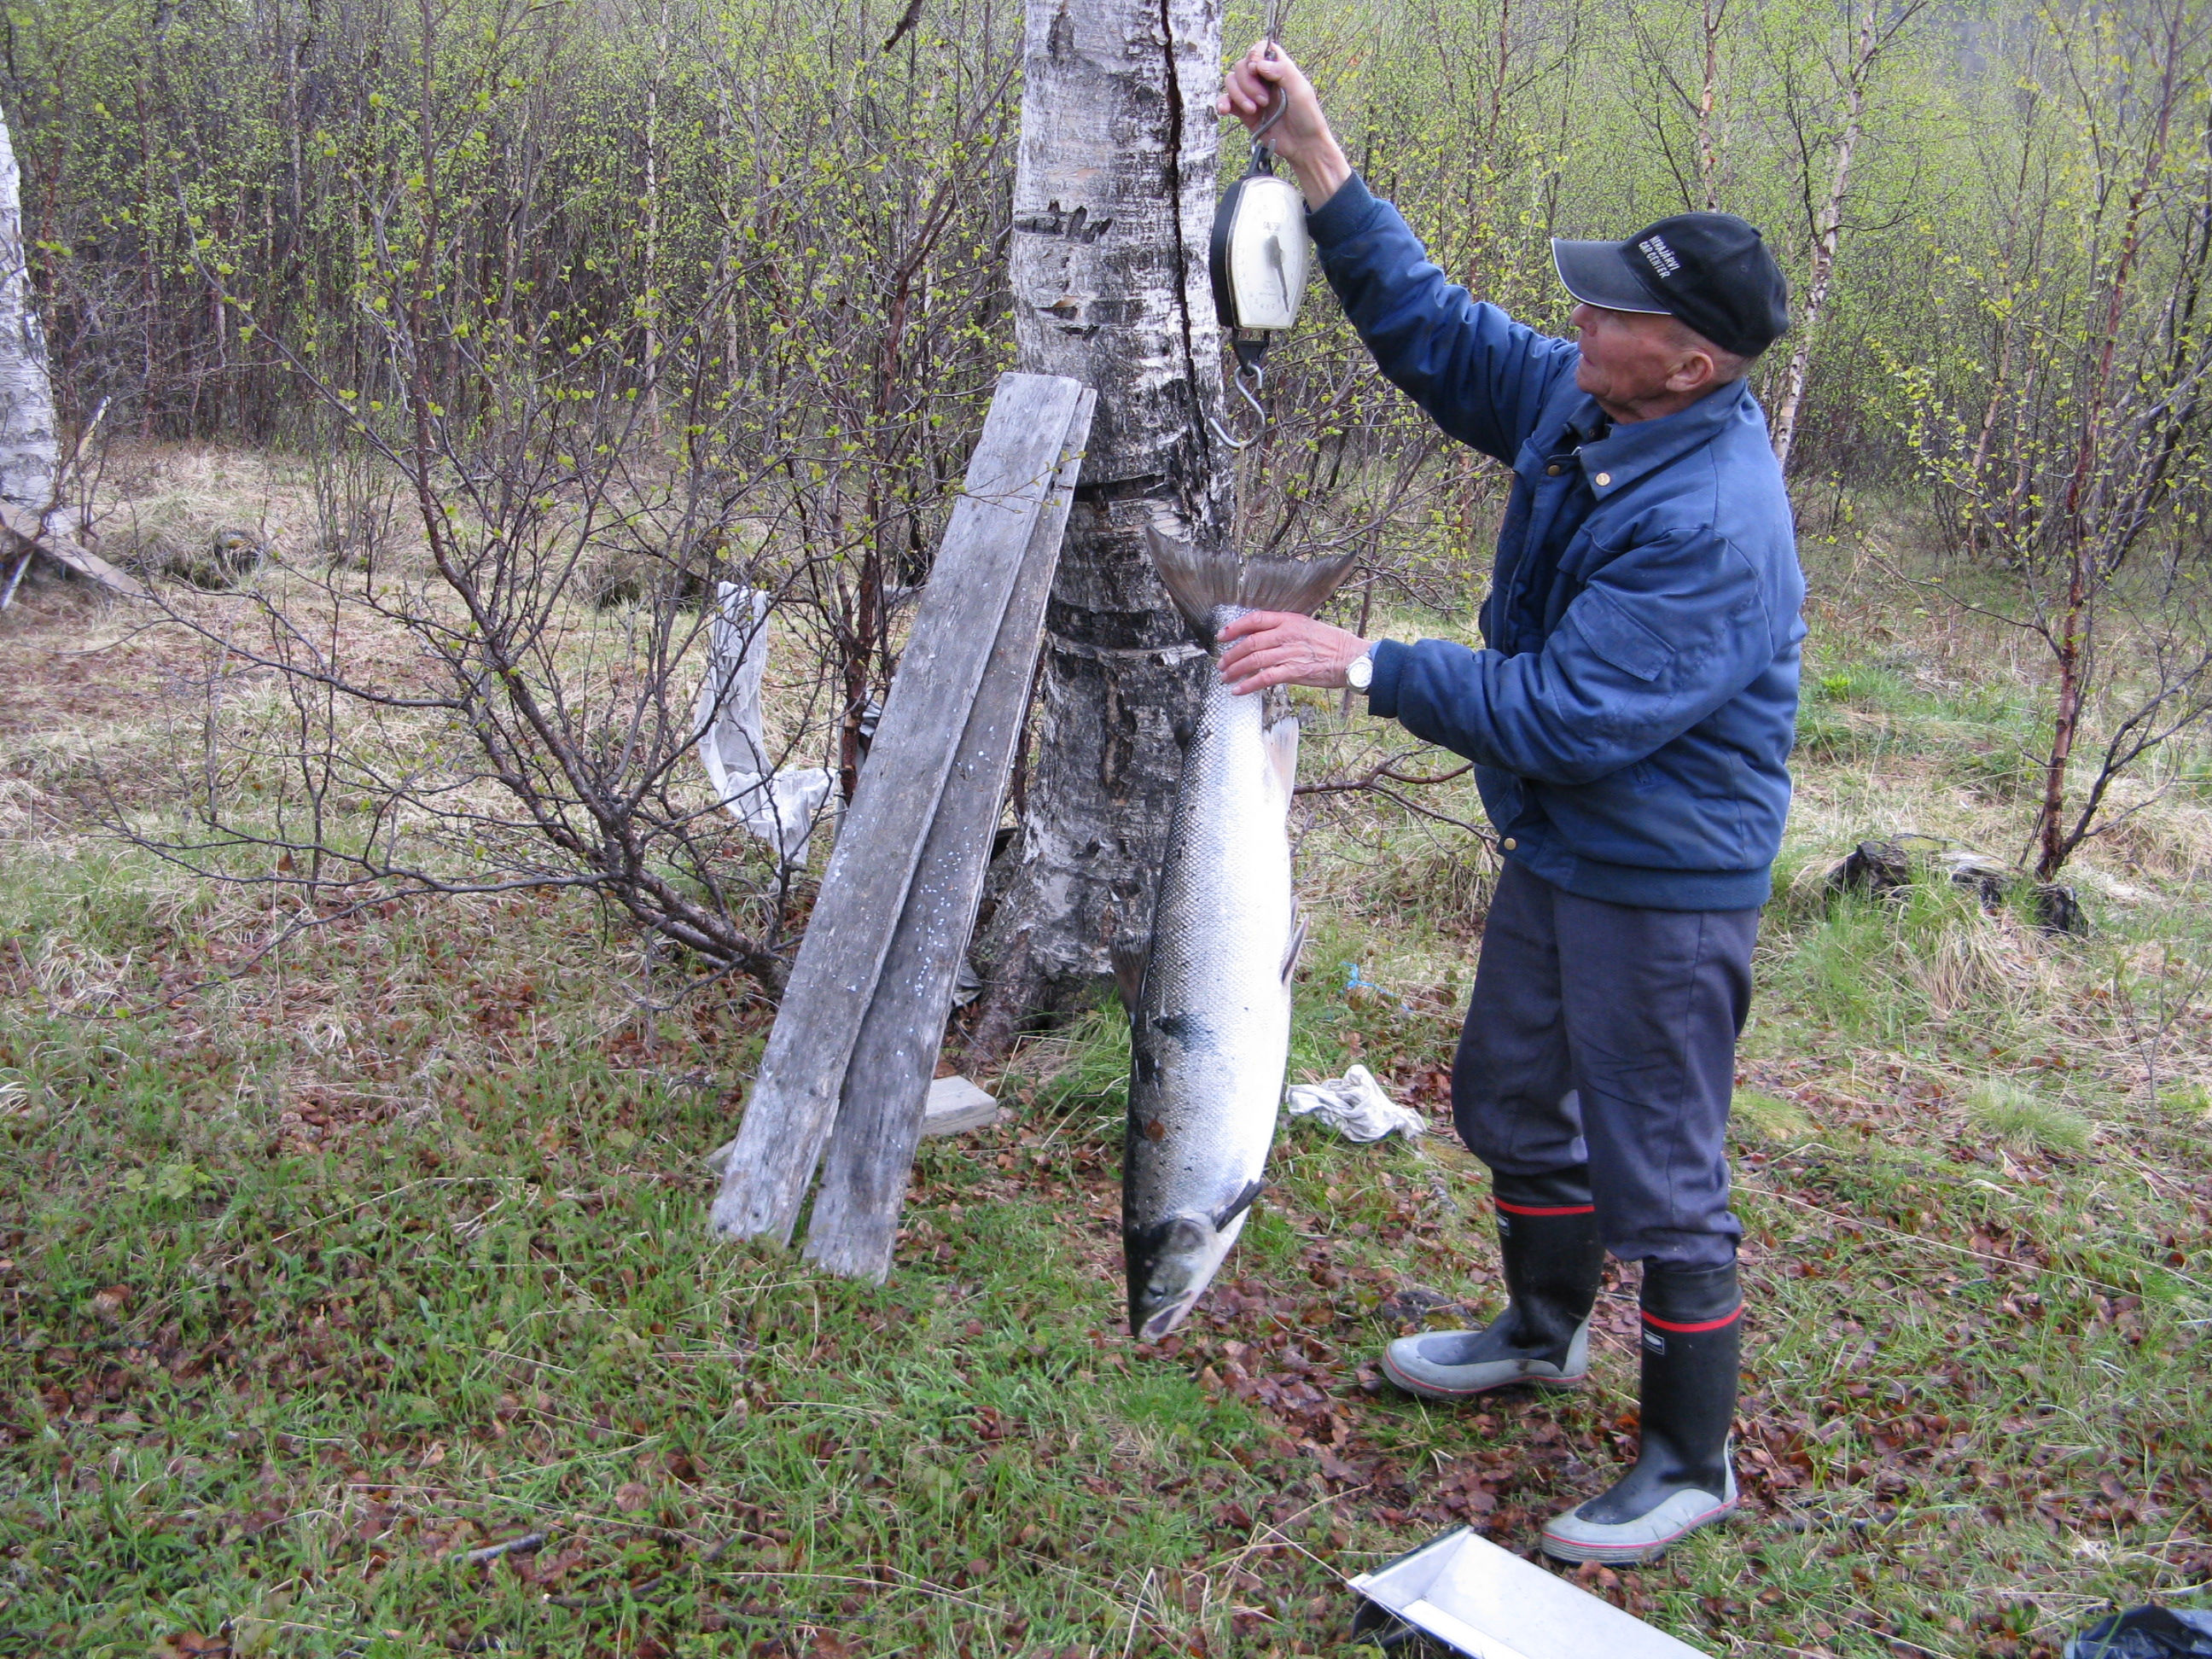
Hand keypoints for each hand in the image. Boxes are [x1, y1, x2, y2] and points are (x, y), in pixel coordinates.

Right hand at [1216, 43, 1351, 207]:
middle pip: (1242, 66)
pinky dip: (1223, 103)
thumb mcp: (1301, 90)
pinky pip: (1226, 101)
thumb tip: (1258, 64)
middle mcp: (1264, 79)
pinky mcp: (1244, 112)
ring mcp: (1252, 95)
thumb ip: (1282, 71)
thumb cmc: (1307, 117)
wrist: (1302, 145)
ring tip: (1254, 111)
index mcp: (1279, 69)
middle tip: (1264, 101)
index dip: (1254, 54)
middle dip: (1248, 83)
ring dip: (1239, 95)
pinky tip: (1225, 111)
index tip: (1257, 69)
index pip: (1261, 49)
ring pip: (1231, 82)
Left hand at [1217, 611, 1368, 694]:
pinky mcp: (1293, 672)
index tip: (1222, 635)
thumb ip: (1285, 630)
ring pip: (1253, 661)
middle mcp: (1286, 634)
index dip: (1235, 627)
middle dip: (1231, 654)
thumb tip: (1262, 638)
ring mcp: (1289, 653)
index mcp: (1289, 620)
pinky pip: (1264, 679)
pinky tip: (1238, 690)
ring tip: (1225, 677)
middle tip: (1221, 663)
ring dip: (1235, 670)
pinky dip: (1248, 685)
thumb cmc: (1332, 643)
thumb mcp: (1307, 627)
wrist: (1351, 658)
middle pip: (1249, 643)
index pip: (1255, 619)